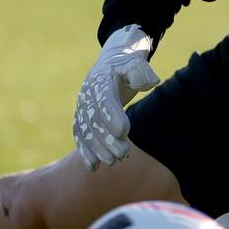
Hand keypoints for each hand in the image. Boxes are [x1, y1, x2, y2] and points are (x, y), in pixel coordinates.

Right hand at [73, 24, 159, 170]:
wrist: (112, 62)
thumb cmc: (128, 64)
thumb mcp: (135, 61)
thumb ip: (140, 71)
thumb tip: (148, 82)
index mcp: (100, 79)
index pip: (104, 99)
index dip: (112, 115)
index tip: (124, 131)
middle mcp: (87, 94)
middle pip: (94, 120)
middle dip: (107, 139)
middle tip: (124, 154)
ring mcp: (82, 107)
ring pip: (86, 131)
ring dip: (97, 149)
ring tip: (113, 161)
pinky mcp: (82, 118)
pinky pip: (80, 136)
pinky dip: (85, 152)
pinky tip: (94, 167)